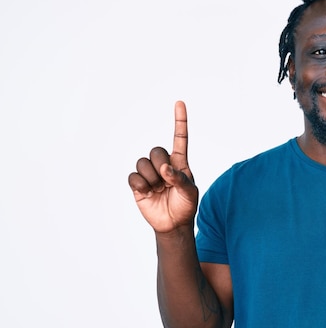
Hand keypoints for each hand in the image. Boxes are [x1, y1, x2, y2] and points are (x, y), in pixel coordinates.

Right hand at [128, 101, 198, 232]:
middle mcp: (164, 164)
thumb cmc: (186, 205)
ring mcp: (150, 173)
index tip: (179, 103)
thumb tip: (165, 168)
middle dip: (160, 165)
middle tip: (166, 181)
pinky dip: (140, 185)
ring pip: (142, 162)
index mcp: (180, 162)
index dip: (180, 121)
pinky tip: (148, 193)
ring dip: (151, 177)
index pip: (180, 138)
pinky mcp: (138, 184)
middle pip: (156, 150)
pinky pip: (133, 176)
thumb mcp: (190, 192)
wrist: (173, 224)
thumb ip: (180, 178)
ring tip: (158, 189)